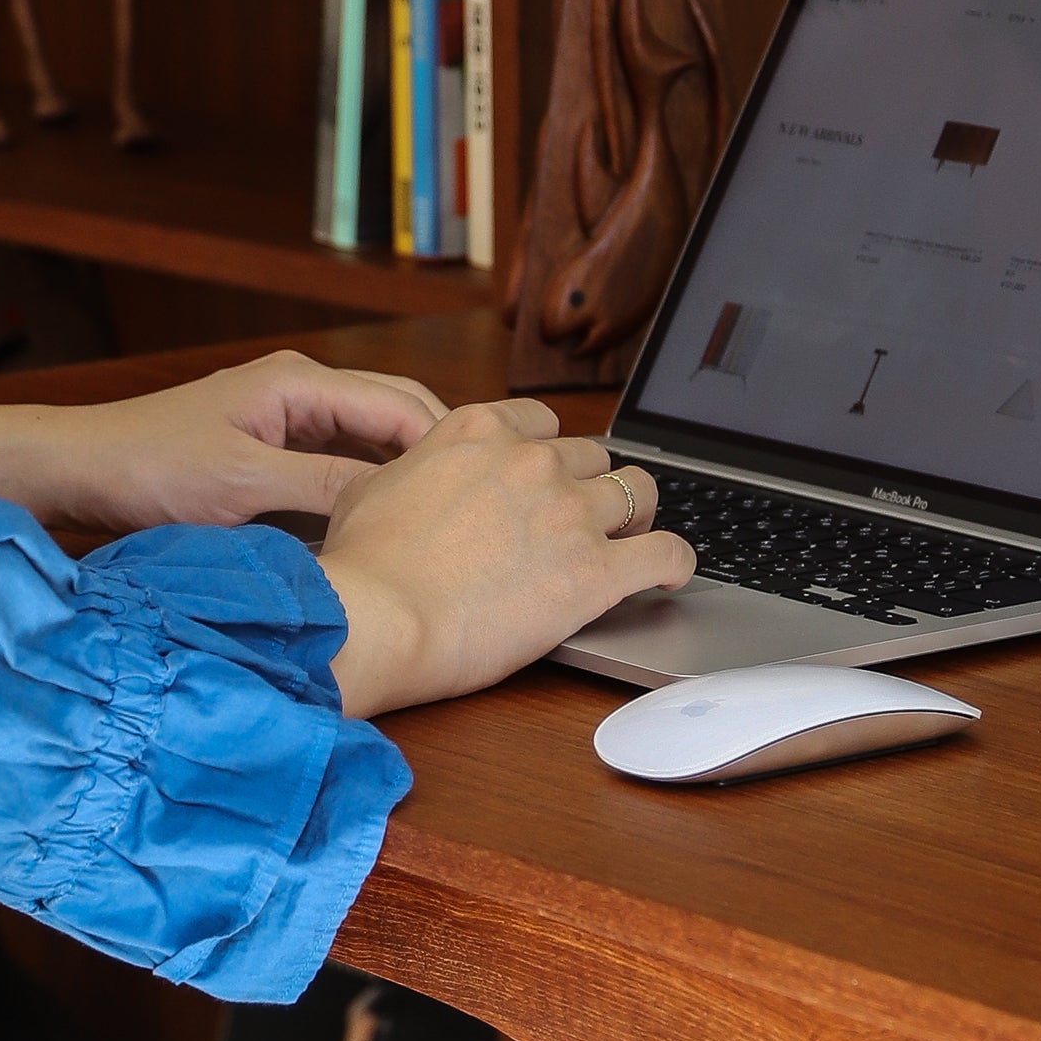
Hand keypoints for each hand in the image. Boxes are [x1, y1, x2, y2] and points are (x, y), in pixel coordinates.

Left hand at [0, 351, 448, 538]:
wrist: (79, 469)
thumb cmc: (148, 468)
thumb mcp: (243, 487)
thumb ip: (323, 489)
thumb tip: (397, 504)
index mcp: (301, 382)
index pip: (404, 404)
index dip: (450, 448)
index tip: (485, 491)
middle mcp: (302, 388)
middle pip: (398, 414)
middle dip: (440, 455)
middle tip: (482, 505)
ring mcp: (287, 417)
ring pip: (372, 440)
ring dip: (406, 472)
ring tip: (448, 517)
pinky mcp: (272, 447)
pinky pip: (341, 460)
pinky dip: (370, 484)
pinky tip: (388, 522)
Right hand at [318, 399, 693, 714]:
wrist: (378, 619)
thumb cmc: (364, 567)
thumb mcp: (368, 490)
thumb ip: (411, 471)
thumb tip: (411, 476)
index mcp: (481, 431)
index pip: (542, 422)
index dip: (547, 453)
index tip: (546, 478)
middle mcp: (533, 460)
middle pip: (592, 457)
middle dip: (588, 488)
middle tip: (578, 522)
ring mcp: (571, 512)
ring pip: (638, 492)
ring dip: (635, 516)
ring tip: (630, 540)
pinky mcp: (598, 571)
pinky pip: (667, 553)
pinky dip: (675, 562)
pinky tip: (671, 574)